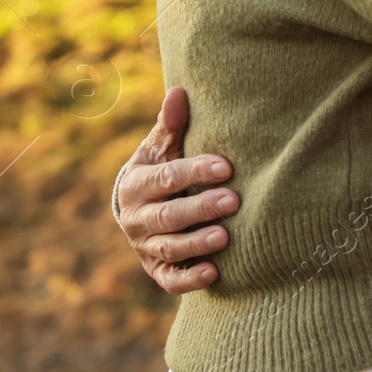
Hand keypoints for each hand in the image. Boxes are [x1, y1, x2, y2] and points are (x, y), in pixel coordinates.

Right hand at [115, 88, 236, 294]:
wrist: (140, 211)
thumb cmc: (162, 170)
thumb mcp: (163, 147)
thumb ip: (172, 124)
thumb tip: (180, 91)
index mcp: (138, 183)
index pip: (166, 177)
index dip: (195, 172)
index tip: (226, 167)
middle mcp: (137, 218)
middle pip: (168, 215)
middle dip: (200, 208)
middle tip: (234, 201)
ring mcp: (145, 247)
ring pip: (170, 248)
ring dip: (197, 244)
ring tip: (226, 237)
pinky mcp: (157, 271)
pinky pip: (171, 279)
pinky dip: (190, 279)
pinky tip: (215, 272)